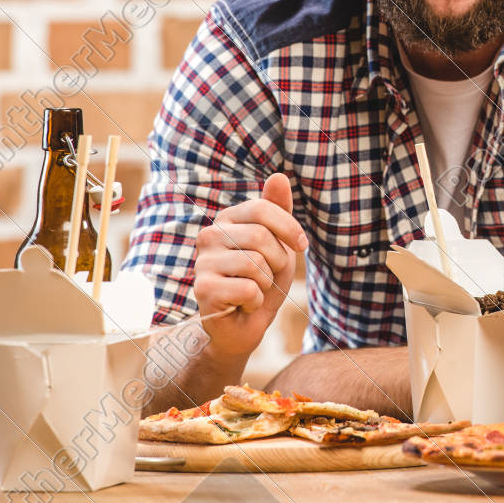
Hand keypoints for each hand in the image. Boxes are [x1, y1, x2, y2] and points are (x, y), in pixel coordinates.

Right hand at [194, 173, 307, 363]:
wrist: (243, 326)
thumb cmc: (262, 280)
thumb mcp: (278, 242)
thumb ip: (278, 210)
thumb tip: (279, 176)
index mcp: (228, 219)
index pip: (264, 209)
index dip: (290, 229)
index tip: (300, 246)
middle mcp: (209, 235)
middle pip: (260, 237)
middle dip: (277, 262)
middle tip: (267, 276)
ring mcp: (202, 262)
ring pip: (255, 264)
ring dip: (266, 283)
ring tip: (254, 290)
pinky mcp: (203, 289)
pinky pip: (249, 288)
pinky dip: (256, 301)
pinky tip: (243, 305)